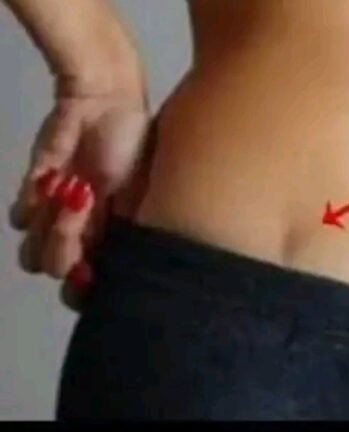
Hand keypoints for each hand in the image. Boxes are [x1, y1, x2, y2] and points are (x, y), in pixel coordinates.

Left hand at [8, 77, 149, 310]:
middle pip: (55, 273)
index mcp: (115, 243)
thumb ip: (119, 233)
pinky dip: (30, 203)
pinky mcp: (33, 193)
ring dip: (45, 226)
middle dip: (63, 246)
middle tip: (84, 207)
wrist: (104, 104)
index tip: (90, 267)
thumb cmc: (132, 147)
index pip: (90, 289)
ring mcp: (56, 218)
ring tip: (68, 190)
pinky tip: (51, 179)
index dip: (84, 289)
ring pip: (30, 254)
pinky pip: (18, 218)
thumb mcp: (139, 193)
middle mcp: (85, 239)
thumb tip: (95, 270)